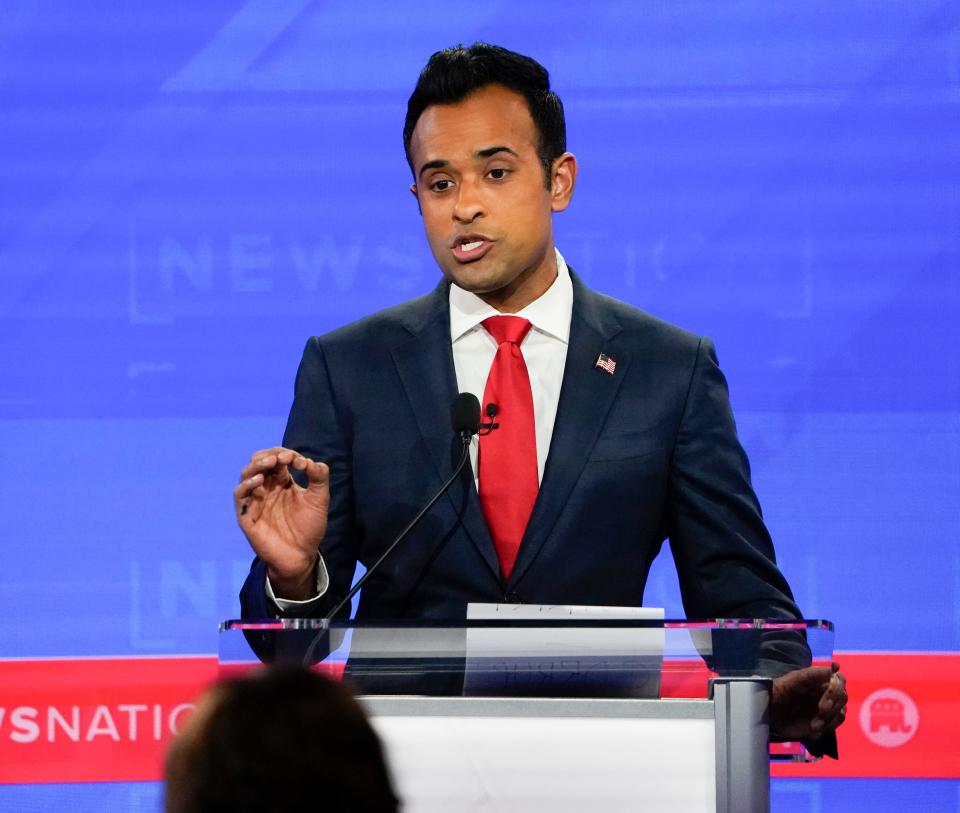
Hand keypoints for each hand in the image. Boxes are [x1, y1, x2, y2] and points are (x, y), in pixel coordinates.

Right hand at [234, 448, 329, 599]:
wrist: (302, 556)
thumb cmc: (310, 527)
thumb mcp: (319, 499)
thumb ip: (319, 477)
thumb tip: (308, 460)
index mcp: (281, 482)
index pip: (276, 459)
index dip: (285, 455)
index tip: (297, 460)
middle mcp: (266, 488)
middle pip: (258, 463)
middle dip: (268, 456)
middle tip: (281, 457)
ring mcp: (255, 501)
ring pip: (246, 475)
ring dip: (256, 466)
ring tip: (270, 463)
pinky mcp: (246, 516)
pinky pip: (240, 496)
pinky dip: (246, 485)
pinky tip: (260, 481)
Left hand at [770, 661, 847, 742]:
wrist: (771, 711)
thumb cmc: (781, 690)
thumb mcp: (795, 679)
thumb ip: (815, 673)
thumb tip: (836, 666)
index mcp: (821, 680)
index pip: (839, 680)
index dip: (838, 685)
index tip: (830, 689)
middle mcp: (827, 693)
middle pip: (842, 697)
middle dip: (833, 703)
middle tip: (822, 709)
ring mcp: (827, 709)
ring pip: (840, 713)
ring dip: (829, 719)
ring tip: (813, 726)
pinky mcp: (824, 722)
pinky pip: (833, 726)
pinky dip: (826, 728)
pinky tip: (812, 731)